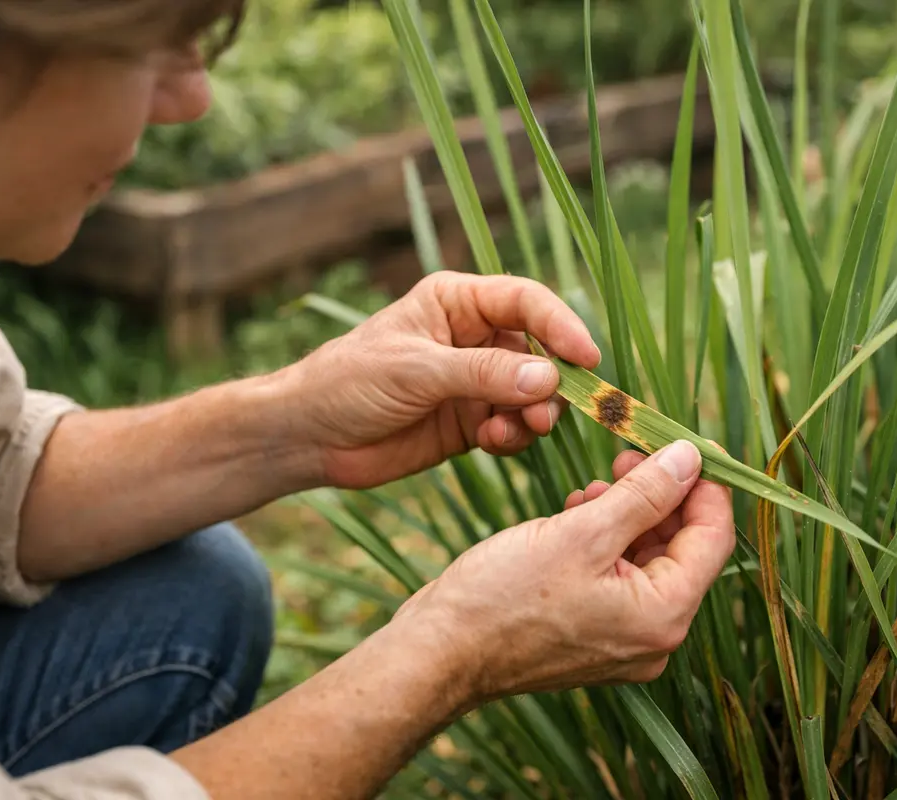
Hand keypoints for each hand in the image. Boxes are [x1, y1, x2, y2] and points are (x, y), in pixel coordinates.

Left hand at [290, 272, 600, 489]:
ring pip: (533, 394)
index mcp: (458, 303)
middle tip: (545, 414)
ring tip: (512, 431)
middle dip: (551, 382)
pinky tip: (490, 444)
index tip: (585, 357)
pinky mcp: (471, 422)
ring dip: (533, 414)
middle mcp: (474, 337)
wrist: (311, 437)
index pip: (526, 301)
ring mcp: (475, 381)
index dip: (561, 326)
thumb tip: (548, 379)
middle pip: (540, 351)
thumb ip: (483, 374)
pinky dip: (512, 436)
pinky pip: (513, 426)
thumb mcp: (416, 370)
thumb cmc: (350, 382)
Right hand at [395, 441, 735, 702]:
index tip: (687, 443)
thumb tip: (691, 458)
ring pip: (647, 559)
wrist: (440, 651)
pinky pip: (618, 578)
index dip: (705, 485)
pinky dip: (605, 541)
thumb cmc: (504, 596)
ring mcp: (622, 640)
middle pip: (682, 549)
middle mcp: (653, 638)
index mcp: (662, 617)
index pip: (713, 539)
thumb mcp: (581, 532)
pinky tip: (575, 514)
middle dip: (660, 496)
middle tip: (626, 454)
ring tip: (591, 487)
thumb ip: (644, 494)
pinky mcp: (592, 633)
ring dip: (629, 514)